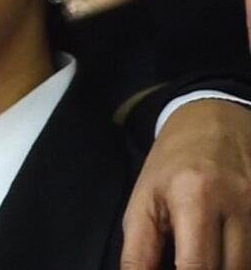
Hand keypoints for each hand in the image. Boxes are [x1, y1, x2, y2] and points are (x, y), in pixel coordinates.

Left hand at [121, 99, 250, 268]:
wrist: (213, 122)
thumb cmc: (172, 165)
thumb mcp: (143, 200)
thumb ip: (139, 249)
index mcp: (194, 196)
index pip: (197, 265)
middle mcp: (237, 201)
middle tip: (186, 261)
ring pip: (248, 264)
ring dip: (227, 267)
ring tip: (203, 254)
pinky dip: (242, 257)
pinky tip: (225, 250)